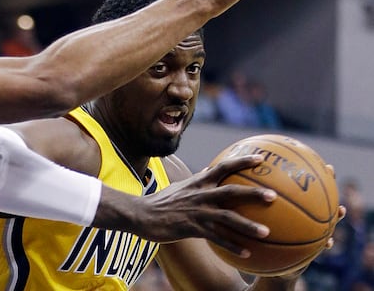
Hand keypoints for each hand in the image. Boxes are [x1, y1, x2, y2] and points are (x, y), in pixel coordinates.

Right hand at [99, 154, 275, 256]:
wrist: (141, 214)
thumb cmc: (161, 201)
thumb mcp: (179, 186)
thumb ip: (196, 180)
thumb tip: (208, 170)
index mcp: (198, 182)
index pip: (223, 167)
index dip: (242, 162)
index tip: (261, 160)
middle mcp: (200, 195)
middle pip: (231, 191)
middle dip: (253, 193)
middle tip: (273, 196)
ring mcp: (196, 212)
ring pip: (227, 217)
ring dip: (248, 225)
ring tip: (266, 232)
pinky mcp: (191, 228)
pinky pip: (216, 238)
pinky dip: (231, 246)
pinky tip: (246, 254)